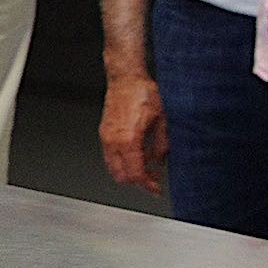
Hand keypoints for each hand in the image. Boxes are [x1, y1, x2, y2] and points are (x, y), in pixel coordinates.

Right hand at [99, 74, 166, 194]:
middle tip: (153, 179)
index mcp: (129, 140)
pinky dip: (122, 161)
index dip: (147, 186)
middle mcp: (113, 141)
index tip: (156, 189)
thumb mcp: (163, 121)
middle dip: (138, 181)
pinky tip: (137, 154)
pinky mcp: (104, 132)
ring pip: (113, 168)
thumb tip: (160, 163)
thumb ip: (161, 146)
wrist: (126, 78)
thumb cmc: (144, 94)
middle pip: (121, 176)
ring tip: (146, 167)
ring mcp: (106, 137)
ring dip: (128, 172)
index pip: (135, 174)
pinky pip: (110, 156)